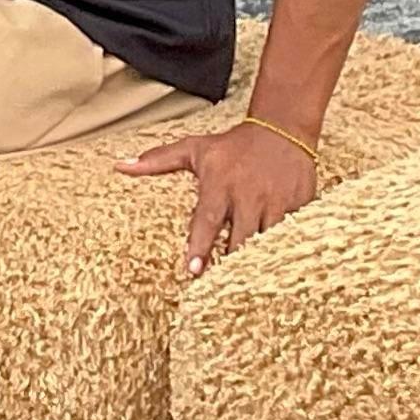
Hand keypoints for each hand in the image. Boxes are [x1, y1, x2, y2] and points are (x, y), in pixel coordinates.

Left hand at [116, 123, 318, 275]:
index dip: (201, 247)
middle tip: (221, 290)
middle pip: (241, 238)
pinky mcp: (300, 205)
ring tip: (250, 286)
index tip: (194, 271)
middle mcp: (250, 194)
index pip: (209, 220)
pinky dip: (285, 250)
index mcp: (222, 183)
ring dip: (259, 262)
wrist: (282, 128)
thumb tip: (119, 166)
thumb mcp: (195, 149)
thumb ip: (158, 161)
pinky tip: (279, 269)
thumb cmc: (233, 145)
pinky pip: (293, 234)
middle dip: (231, 263)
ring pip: (269, 240)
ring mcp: (278, 201)